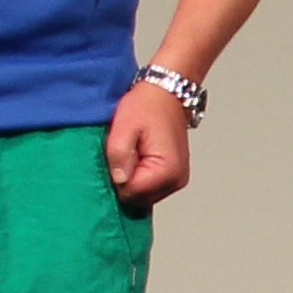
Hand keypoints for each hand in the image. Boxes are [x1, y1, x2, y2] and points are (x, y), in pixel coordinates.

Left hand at [106, 78, 196, 208]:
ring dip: (132, 179)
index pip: (130, 194)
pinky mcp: (174, 176)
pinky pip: (150, 188)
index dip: (115, 178)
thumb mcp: (125, 126)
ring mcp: (177, 180)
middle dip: (124, 180)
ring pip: (142, 196)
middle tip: (123, 152)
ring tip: (131, 152)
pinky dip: (140, 177)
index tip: (115, 156)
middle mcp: (176, 181)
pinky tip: (137, 158)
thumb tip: (118, 180)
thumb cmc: (147, 105)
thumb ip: (119, 156)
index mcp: (167, 171)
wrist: (166, 93)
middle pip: (137, 199)